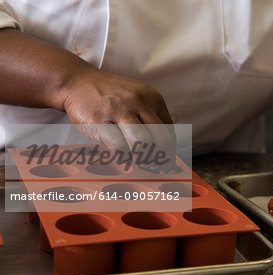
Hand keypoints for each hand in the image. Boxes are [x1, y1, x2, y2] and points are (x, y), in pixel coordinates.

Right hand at [59, 69, 175, 171]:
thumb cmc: (110, 95)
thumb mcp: (137, 97)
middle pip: (160, 139)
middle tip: (156, 168)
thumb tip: (164, 147)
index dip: (169, 151)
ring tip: (139, 162)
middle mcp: (139, 102)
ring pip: (142, 143)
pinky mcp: (101, 122)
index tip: (166, 162)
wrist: (77, 82)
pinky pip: (118, 146)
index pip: (169, 131)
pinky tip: (123, 157)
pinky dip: (123, 156)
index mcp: (152, 98)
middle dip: (160, 158)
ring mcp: (119, 111)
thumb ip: (151, 118)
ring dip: (143, 159)